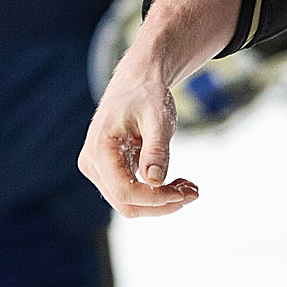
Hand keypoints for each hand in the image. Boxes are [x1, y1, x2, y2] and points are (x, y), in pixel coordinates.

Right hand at [78, 0, 240, 216]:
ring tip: (190, 189)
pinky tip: (179, 184)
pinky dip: (157, 194)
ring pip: (130, 203)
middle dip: (162, 204)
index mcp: (99, 149)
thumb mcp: (158, 118)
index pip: (124, 191)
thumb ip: (156, 149)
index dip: (155, 199)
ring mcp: (99, 170)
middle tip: (194, 193)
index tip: (185, 194)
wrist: (137, 82)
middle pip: (126, 203)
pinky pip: (133, 193)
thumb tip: (154, 181)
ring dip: (161, 202)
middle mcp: (92, 164)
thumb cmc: (146, 95)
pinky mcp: (110, 172)